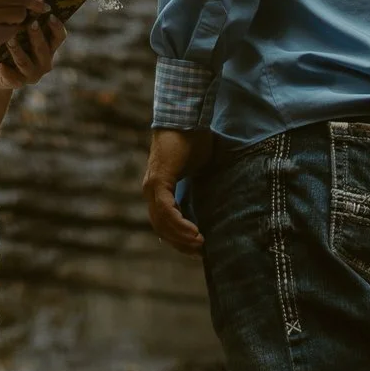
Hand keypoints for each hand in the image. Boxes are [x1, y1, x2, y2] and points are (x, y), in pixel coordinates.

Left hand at [0, 4, 64, 89]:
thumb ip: (27, 18)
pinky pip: (12, 75)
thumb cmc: (12, 44)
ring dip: (18, 50)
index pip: (59, 37)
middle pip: (44, 48)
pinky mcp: (18, 82)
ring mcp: (33, 74)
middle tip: (30, 23)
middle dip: (37, 36)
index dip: (57, 27)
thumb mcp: (20, 31)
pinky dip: (4, 68)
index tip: (50, 15)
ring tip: (9, 39)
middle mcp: (44, 61)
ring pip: (26, 62)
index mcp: (49, 47)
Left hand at [141, 127, 206, 256]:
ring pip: (162, 222)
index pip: (163, 221)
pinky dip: (179, 223)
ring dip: (181, 237)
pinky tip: (194, 231)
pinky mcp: (158, 181)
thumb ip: (199, 185)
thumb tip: (218, 197)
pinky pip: (166, 210)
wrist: (187, 117)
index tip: (195, 247)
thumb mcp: (198, 168)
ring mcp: (152, 186)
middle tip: (199, 253)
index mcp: (158, 188)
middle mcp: (151, 190)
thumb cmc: (194, 139)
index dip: (178, 237)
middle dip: (180, 243)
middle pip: (161, 227)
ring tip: (200, 245)